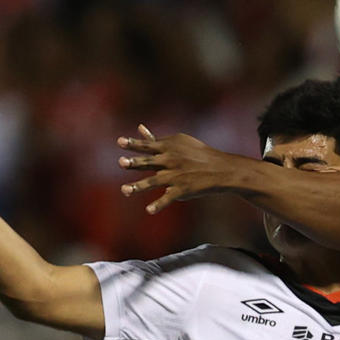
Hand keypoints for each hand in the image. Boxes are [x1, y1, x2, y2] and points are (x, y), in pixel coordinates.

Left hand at [118, 126, 237, 212]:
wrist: (219, 169)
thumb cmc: (197, 154)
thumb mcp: (179, 142)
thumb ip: (157, 139)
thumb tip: (140, 128)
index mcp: (167, 148)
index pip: (147, 146)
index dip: (133, 144)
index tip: (120, 142)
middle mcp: (169, 161)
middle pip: (148, 162)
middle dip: (134, 162)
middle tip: (121, 162)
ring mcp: (175, 176)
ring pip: (153, 182)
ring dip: (138, 186)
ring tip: (124, 190)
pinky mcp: (182, 190)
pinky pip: (168, 198)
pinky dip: (159, 204)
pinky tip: (149, 210)